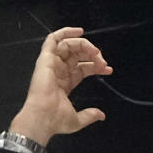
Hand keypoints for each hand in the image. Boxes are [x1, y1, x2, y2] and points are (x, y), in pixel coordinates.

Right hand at [10, 26, 112, 144]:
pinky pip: (53, 39)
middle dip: (93, 55)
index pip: (82, 68)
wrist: (44, 118)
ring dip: (84, 45)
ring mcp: (52, 64)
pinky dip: (66, 32)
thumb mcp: (78, 119)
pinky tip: (79, 32)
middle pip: (78, 55)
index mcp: (65, 82)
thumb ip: (90, 115)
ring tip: (95, 52)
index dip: (96, 66)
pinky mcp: (46, 59)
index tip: (108, 69)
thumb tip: (101, 115)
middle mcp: (59, 71)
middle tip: (102, 61)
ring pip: (69, 45)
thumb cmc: (55, 120)